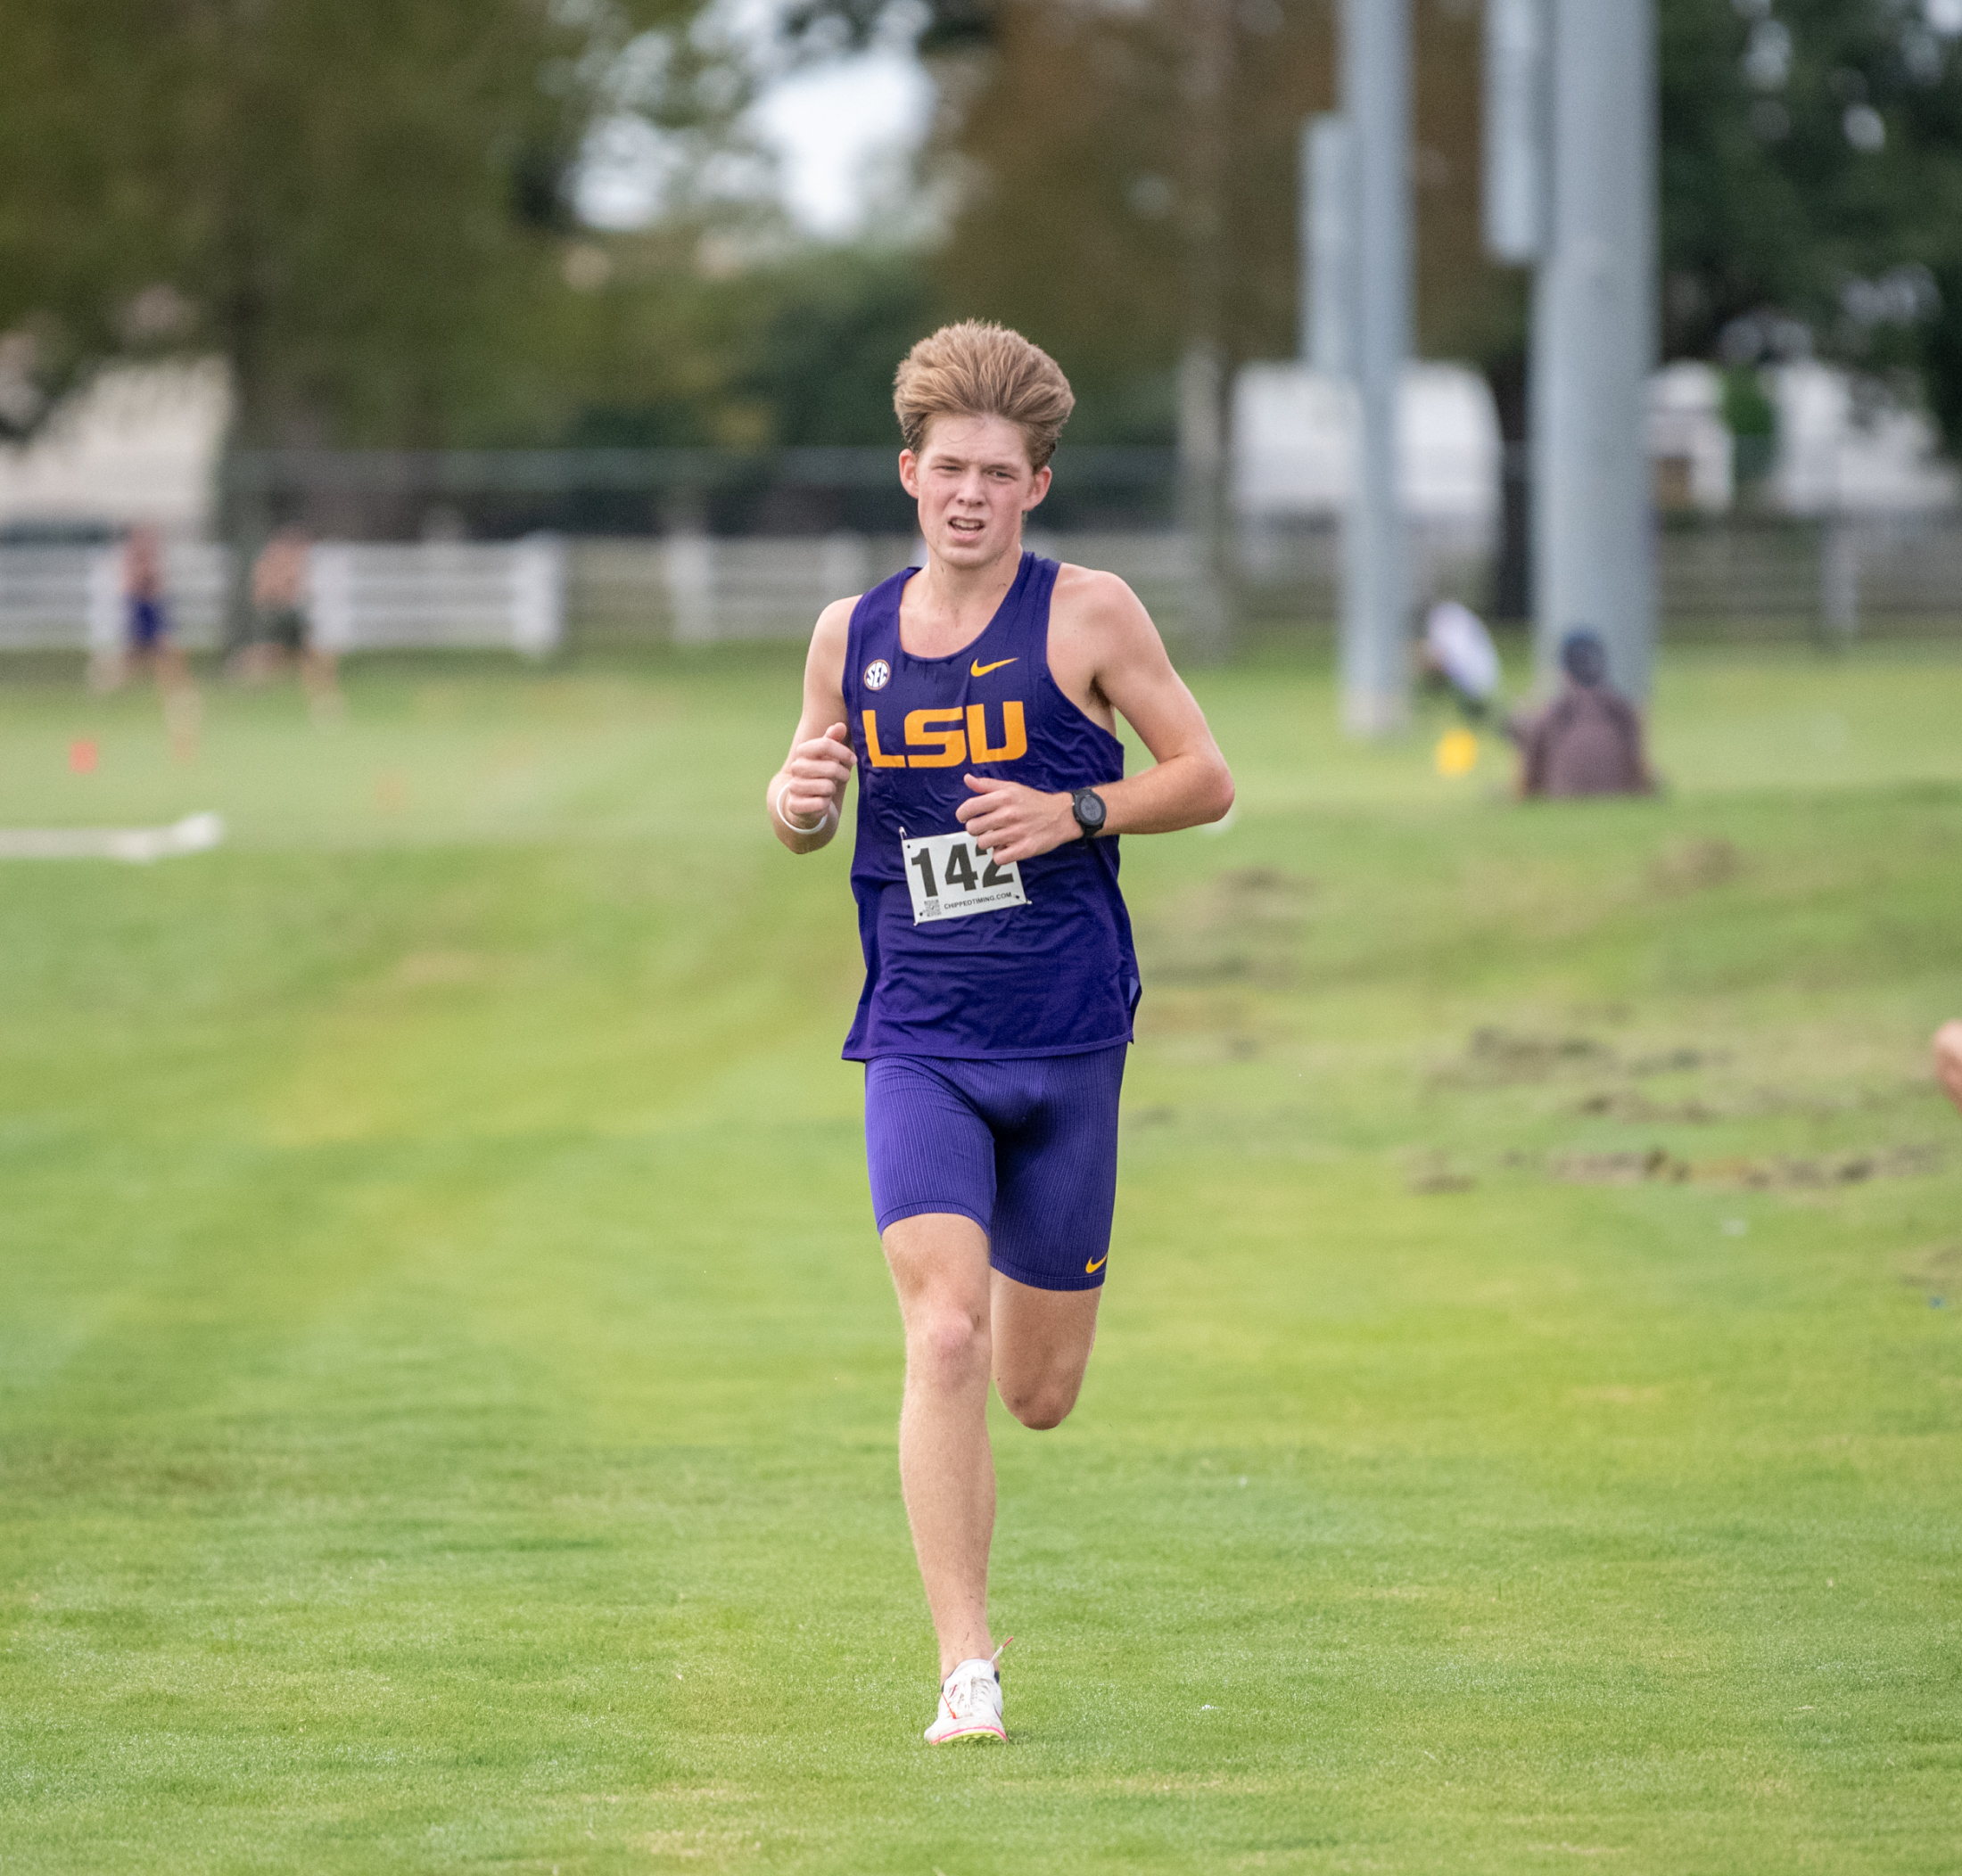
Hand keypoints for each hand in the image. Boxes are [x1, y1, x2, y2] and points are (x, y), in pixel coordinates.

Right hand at [780, 722, 854, 827]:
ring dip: (832, 790)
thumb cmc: (821, 775)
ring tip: (828, 790)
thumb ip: (833, 740)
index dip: (843, 752)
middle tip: (842, 777)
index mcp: (803, 752)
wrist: (805, 802)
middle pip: (831, 767)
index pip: (825, 744)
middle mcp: (796, 767)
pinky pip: (820, 804)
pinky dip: (825, 804)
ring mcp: (794, 786)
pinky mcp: (795, 805)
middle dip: (843, 774)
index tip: (853, 760)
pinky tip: (821, 802)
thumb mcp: (829, 756)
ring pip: (827, 787)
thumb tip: (840, 726)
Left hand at [956, 774, 1076, 864]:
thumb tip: (967, 779)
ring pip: (983, 844)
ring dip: (988, 843)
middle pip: (973, 828)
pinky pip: (998, 858)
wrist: (1061, 816)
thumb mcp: (1012, 787)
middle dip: (976, 829)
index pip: (969, 807)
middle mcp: (1009, 814)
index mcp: (1004, 797)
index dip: (962, 815)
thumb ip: (987, 785)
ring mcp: (1016, 833)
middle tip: (986, 828)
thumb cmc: (1033, 802)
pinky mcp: (1024, 849)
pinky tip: (1006, 848)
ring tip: (998, 837)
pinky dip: (1000, 855)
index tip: (965, 817)